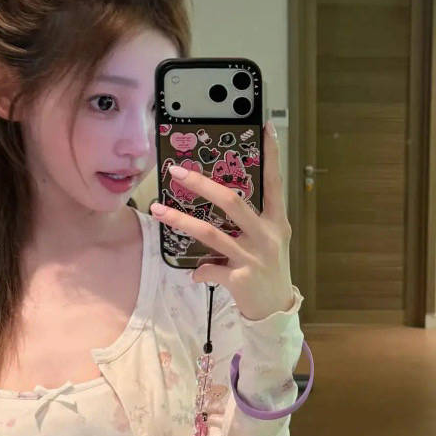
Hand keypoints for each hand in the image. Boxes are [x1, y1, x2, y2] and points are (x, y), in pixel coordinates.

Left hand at [149, 122, 294, 321]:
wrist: (276, 309)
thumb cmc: (268, 269)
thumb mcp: (269, 240)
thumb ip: (250, 220)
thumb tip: (219, 197)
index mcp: (277, 221)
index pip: (275, 181)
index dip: (271, 154)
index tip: (265, 126)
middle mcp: (267, 235)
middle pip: (232, 201)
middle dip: (201, 184)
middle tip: (176, 170)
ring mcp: (254, 257)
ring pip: (212, 233)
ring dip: (181, 220)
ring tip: (158, 209)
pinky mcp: (241, 279)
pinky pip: (210, 269)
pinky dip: (200, 270)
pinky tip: (195, 273)